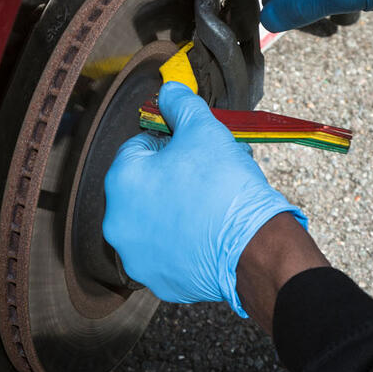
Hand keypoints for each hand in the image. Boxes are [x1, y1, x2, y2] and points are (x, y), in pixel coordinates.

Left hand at [104, 82, 306, 315]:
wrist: (254, 246)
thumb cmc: (224, 188)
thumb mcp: (203, 130)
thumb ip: (180, 104)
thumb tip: (170, 91)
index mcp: (121, 181)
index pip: (139, 147)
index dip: (171, 143)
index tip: (195, 149)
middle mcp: (118, 222)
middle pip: (146, 186)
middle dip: (174, 176)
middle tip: (207, 175)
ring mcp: (136, 256)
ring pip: (156, 220)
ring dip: (177, 208)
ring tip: (211, 203)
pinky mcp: (158, 280)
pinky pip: (169, 251)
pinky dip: (184, 241)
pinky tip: (209, 231)